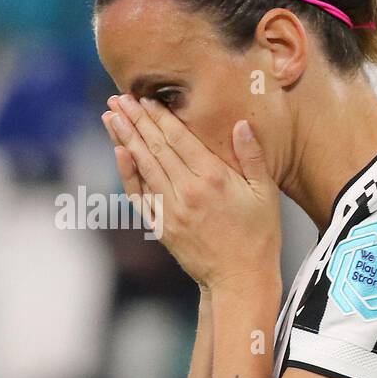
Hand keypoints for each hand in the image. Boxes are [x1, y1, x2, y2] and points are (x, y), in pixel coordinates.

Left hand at [101, 93, 280, 291]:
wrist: (240, 279)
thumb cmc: (259, 235)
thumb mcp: (265, 193)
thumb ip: (252, 157)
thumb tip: (241, 124)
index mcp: (213, 178)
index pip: (179, 139)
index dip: (160, 116)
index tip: (145, 98)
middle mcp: (187, 191)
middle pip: (156, 147)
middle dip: (135, 120)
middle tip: (118, 97)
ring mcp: (170, 210)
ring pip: (143, 166)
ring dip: (124, 139)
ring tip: (111, 116)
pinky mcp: (161, 226)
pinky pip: (139, 195)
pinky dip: (127, 173)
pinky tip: (119, 153)